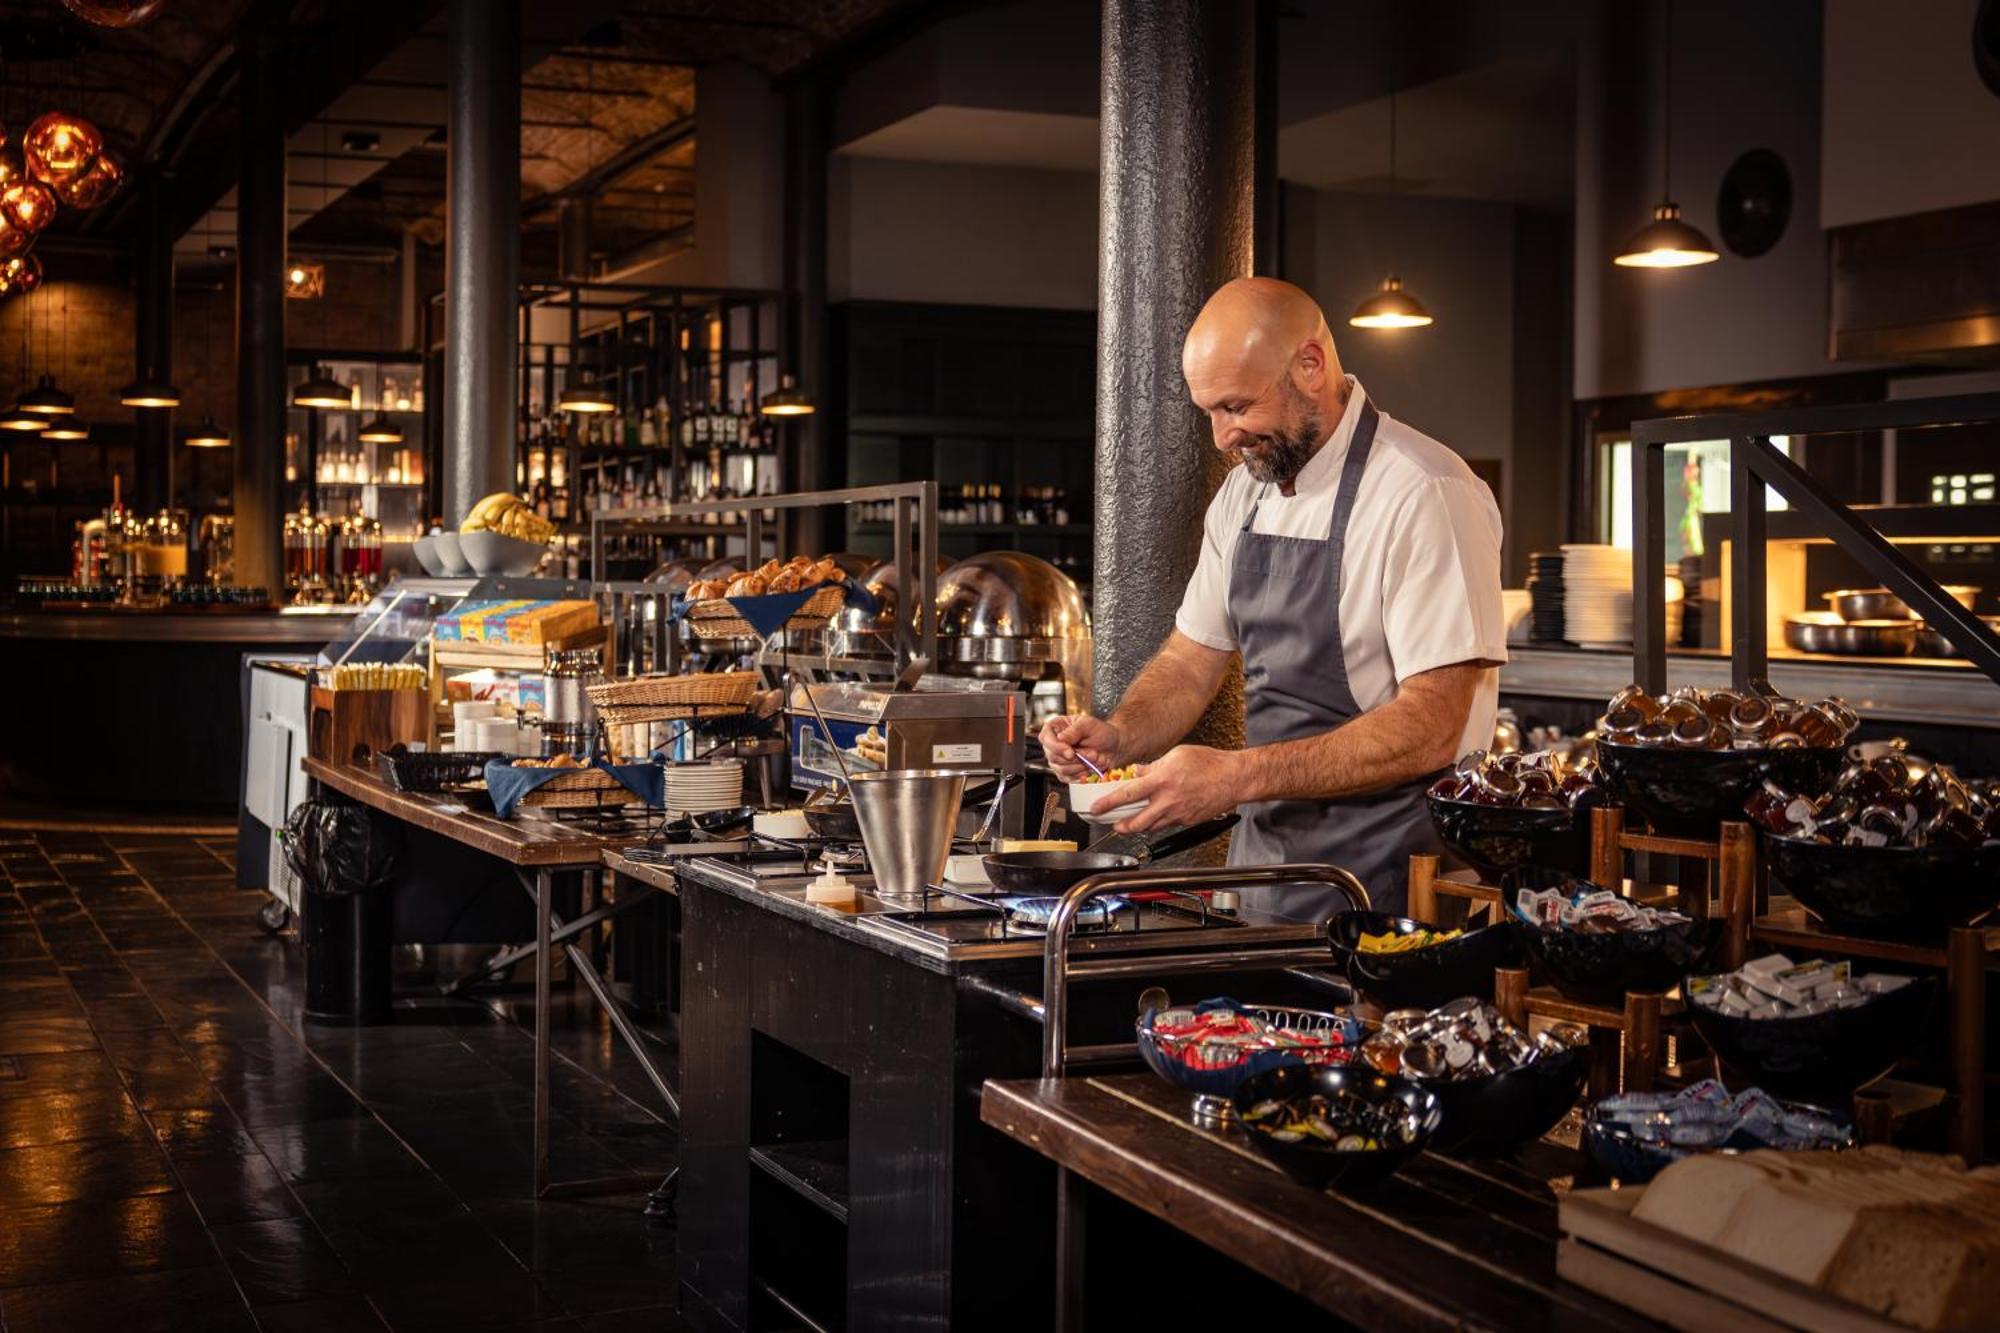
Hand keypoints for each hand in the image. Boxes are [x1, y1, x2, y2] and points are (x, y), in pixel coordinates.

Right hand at [1042, 714, 1123, 780]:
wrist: (1114, 748)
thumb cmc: (1102, 732)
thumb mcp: (1089, 724)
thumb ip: (1074, 730)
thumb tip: (1060, 738)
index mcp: (1056, 728)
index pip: (1045, 738)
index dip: (1056, 747)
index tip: (1071, 752)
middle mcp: (1054, 744)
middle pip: (1052, 756)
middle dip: (1074, 759)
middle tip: (1090, 753)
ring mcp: (1058, 759)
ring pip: (1060, 769)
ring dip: (1080, 766)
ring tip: (1092, 757)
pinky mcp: (1064, 772)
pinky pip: (1067, 778)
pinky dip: (1080, 774)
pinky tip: (1089, 767)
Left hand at [1112, 745, 1242, 835]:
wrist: (1234, 778)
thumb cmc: (1209, 763)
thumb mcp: (1176, 755)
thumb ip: (1153, 766)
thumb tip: (1137, 773)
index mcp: (1162, 781)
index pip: (1128, 794)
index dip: (1108, 803)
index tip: (1096, 808)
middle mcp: (1168, 801)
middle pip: (1136, 822)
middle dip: (1120, 826)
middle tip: (1112, 824)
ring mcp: (1178, 814)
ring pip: (1151, 827)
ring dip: (1138, 826)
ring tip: (1129, 822)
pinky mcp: (1187, 821)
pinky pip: (1167, 824)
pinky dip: (1158, 822)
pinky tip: (1156, 815)